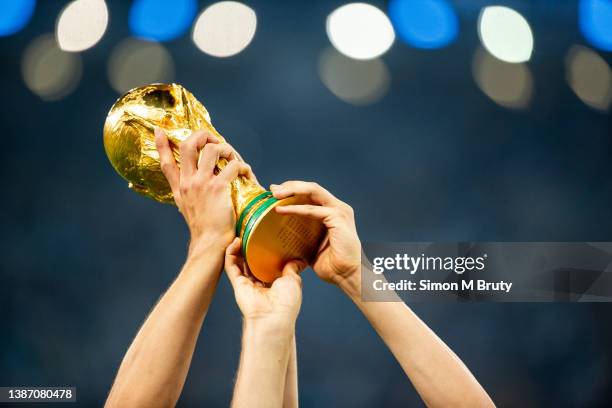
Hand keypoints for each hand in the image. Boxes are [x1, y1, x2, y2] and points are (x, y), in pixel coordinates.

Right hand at [155, 128, 253, 251]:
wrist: (209, 243)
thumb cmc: (203, 227)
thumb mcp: (185, 207)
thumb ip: (185, 192)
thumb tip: (188, 182)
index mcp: (180, 187)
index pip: (165, 162)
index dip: (162, 145)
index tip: (159, 130)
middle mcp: (188, 182)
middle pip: (188, 146)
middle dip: (202, 136)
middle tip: (214, 140)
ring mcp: (202, 183)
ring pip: (211, 149)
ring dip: (226, 148)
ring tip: (232, 157)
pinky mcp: (218, 188)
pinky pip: (232, 166)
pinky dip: (242, 166)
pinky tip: (245, 172)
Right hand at [224, 238, 303, 324]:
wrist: (274, 318)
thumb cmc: (287, 303)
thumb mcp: (294, 280)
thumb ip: (293, 268)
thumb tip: (299, 259)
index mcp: (274, 282)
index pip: (268, 262)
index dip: (266, 249)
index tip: (267, 235)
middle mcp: (259, 282)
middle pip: (252, 260)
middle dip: (250, 246)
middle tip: (252, 229)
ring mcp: (247, 283)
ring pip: (239, 261)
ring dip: (238, 247)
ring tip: (241, 232)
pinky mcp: (237, 284)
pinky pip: (231, 266)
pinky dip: (230, 253)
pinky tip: (234, 241)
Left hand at [270, 181, 360, 286]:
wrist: (347, 276)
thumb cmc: (332, 265)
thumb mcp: (311, 245)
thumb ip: (301, 235)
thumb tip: (280, 234)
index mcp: (333, 212)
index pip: (312, 194)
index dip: (293, 190)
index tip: (275, 193)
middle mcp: (338, 208)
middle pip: (311, 188)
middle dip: (290, 186)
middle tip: (273, 190)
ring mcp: (339, 211)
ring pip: (313, 191)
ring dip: (292, 190)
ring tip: (275, 194)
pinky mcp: (337, 218)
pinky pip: (312, 210)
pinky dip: (295, 208)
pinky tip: (281, 210)